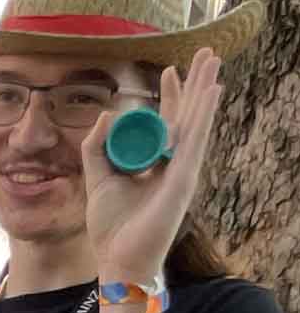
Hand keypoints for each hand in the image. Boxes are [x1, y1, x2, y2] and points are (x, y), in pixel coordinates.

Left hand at [84, 48, 221, 289]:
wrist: (118, 260)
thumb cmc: (111, 227)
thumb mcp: (98, 180)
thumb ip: (97, 149)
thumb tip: (106, 114)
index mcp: (154, 163)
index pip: (166, 121)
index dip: (169, 96)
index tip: (168, 71)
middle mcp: (171, 163)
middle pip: (187, 114)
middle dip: (195, 83)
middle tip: (206, 53)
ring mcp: (181, 169)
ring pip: (197, 120)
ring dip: (206, 89)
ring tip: (214, 60)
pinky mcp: (183, 178)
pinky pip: (196, 140)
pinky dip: (204, 115)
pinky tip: (213, 91)